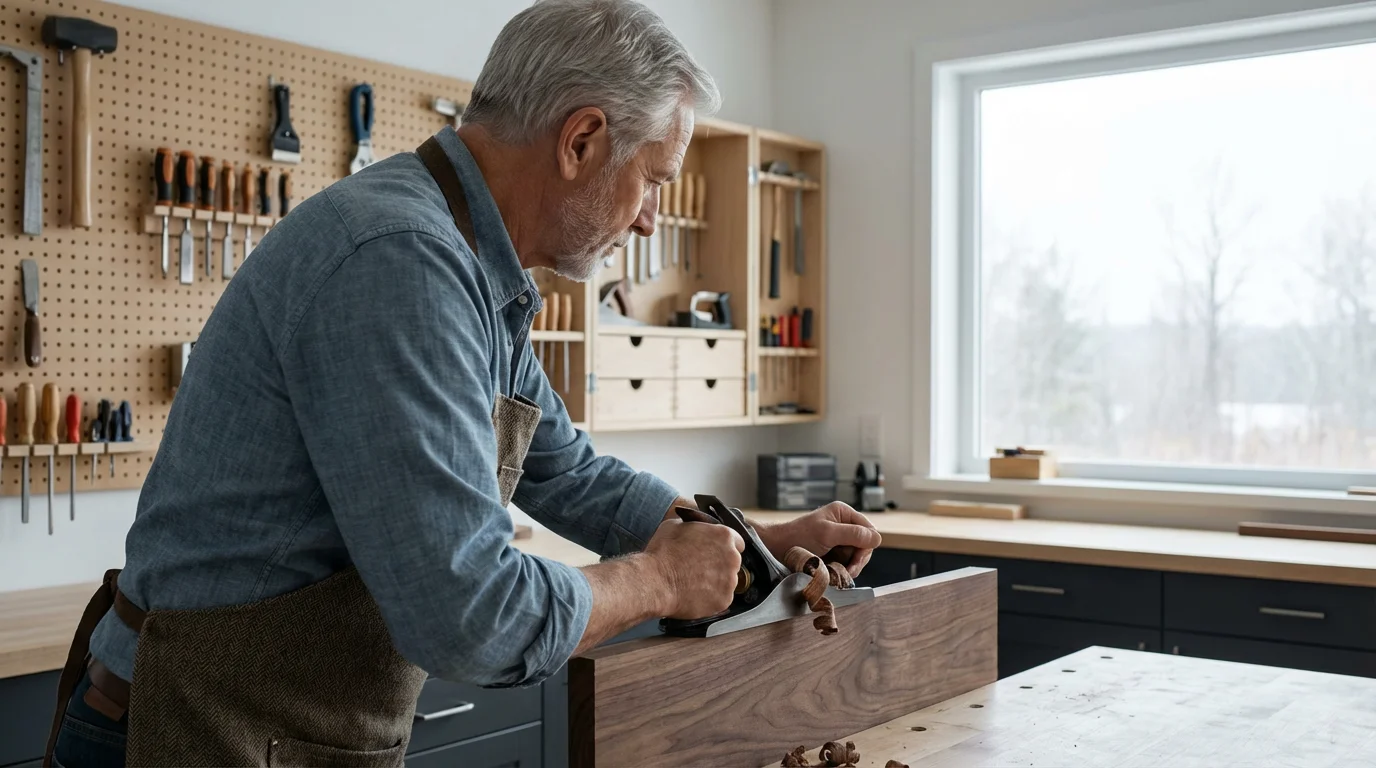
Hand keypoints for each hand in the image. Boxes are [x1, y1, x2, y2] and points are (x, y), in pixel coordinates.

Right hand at [644, 518, 744, 619]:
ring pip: (728, 582)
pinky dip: (711, 598)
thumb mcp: (676, 525)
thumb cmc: (662, 552)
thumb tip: (695, 527)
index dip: (724, 547)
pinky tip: (695, 594)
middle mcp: (732, 558)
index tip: (715, 552)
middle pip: (733, 562)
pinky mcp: (724, 601)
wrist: (654, 581)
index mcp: (724, 536)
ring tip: (695, 583)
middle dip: (720, 565)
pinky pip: (722, 599)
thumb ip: (695, 525)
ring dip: (716, 582)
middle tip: (701, 569)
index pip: (737, 541)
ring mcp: (730, 581)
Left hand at [756, 502, 880, 577]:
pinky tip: (832, 573)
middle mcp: (843, 525)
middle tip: (846, 572)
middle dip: (857, 560)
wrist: (776, 549)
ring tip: (836, 573)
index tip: (855, 561)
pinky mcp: (833, 554)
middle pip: (865, 546)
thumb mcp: (827, 533)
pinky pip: (846, 564)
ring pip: (856, 557)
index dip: (865, 547)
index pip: (869, 531)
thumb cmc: (798, 537)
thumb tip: (877, 538)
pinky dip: (842, 570)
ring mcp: (838, 540)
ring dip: (849, 568)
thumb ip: (853, 534)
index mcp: (843, 513)